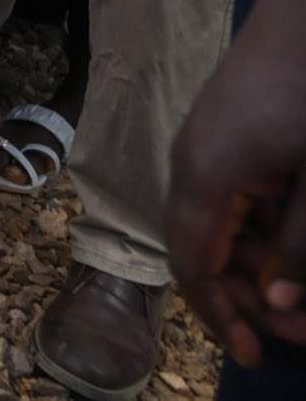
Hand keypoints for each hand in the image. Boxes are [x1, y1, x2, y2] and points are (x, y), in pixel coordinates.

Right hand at [168, 0, 305, 364]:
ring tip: (301, 291)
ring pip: (215, 224)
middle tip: (297, 331)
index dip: (220, 316)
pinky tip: (294, 238)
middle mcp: (192, 161)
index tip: (256, 355)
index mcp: (204, 175)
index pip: (192, 264)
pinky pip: (228, 196)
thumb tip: (275, 305)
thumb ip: (299, 247)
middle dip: (242, 296)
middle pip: (197, 248)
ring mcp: (206, 142)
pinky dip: (257, 230)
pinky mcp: (226, 131)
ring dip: (253, 265)